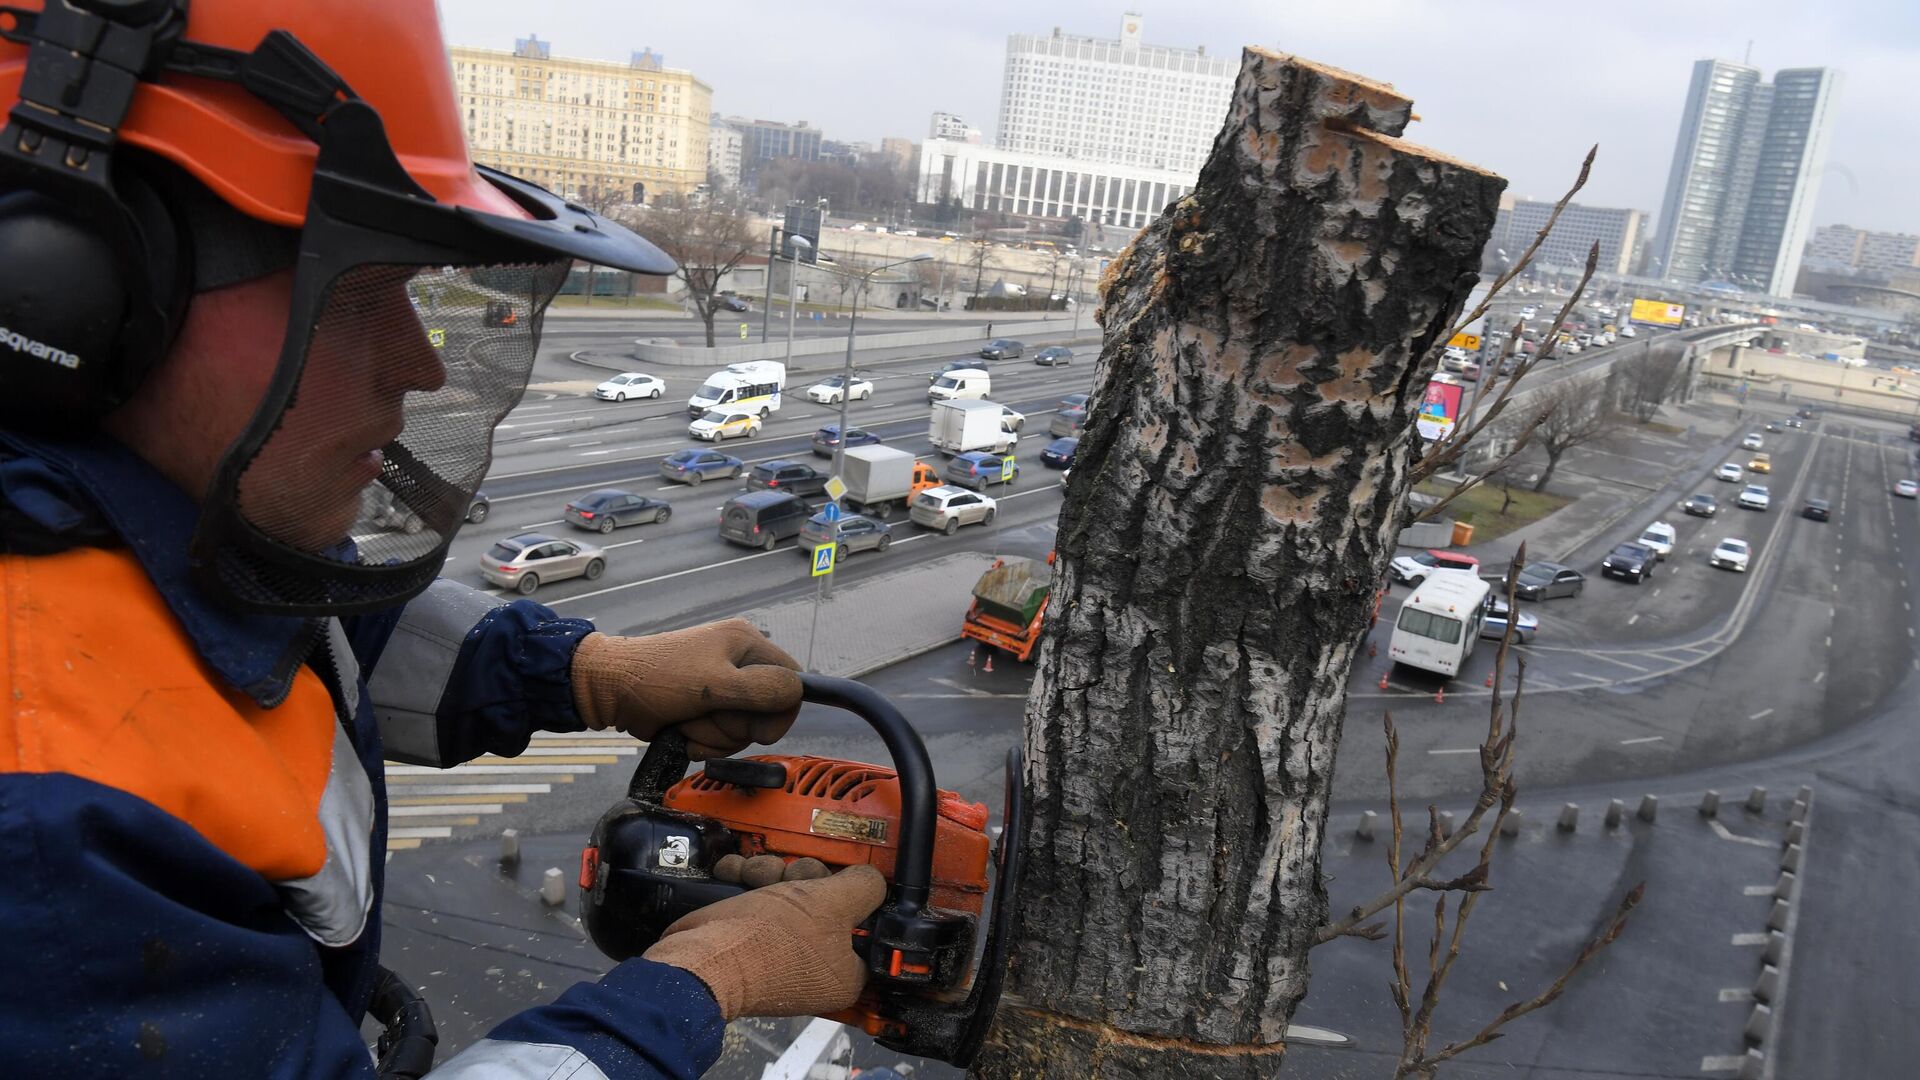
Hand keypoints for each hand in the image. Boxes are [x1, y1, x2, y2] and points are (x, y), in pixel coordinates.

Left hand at [570, 620, 801, 758]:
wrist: (608, 691)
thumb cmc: (658, 679)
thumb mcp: (714, 684)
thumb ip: (760, 689)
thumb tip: (797, 693)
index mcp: (747, 643)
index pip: (792, 681)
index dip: (780, 710)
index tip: (756, 727)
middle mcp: (740, 663)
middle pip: (768, 712)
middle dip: (735, 726)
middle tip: (706, 717)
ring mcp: (723, 688)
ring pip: (744, 730)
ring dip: (715, 736)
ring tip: (688, 723)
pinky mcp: (706, 709)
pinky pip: (724, 737)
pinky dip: (705, 742)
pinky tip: (684, 733)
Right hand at [643, 863, 887, 1018]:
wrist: (704, 958)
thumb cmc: (775, 939)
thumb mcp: (834, 904)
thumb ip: (864, 887)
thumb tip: (872, 881)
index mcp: (845, 974)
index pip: (866, 928)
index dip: (856, 899)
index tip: (844, 883)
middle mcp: (815, 966)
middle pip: (825, 903)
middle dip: (805, 878)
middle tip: (796, 881)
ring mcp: (780, 953)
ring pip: (789, 894)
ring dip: (770, 873)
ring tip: (756, 877)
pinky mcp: (749, 939)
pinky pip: (758, 900)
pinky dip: (745, 881)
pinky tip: (735, 874)